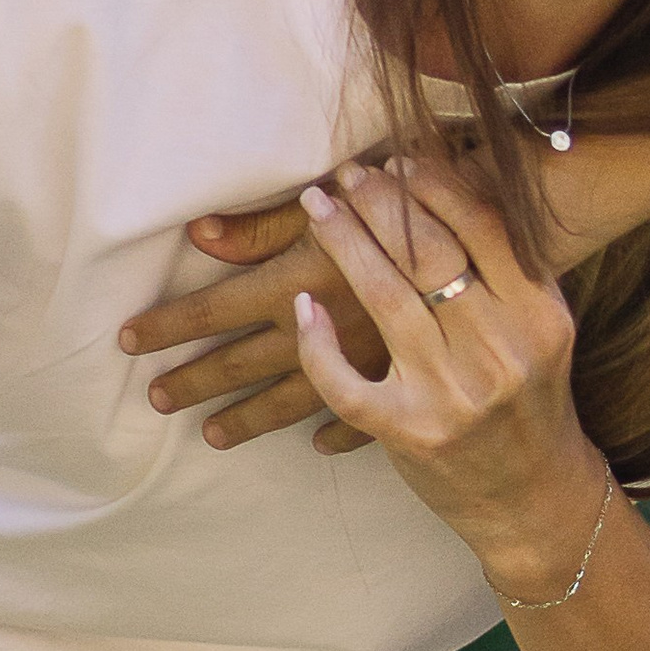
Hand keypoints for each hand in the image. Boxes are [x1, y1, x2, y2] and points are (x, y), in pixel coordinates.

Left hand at [122, 170, 487, 452]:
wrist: (520, 248)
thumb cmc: (423, 204)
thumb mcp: (341, 206)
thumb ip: (268, 226)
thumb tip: (199, 235)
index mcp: (303, 283)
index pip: (215, 310)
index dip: (169, 324)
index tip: (128, 338)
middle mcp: (326, 332)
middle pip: (241, 364)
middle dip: (193, 380)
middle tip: (153, 397)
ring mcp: (365, 369)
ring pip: (289, 404)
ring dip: (245, 419)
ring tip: (209, 435)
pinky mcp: (410, 390)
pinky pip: (362, 421)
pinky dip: (335, 436)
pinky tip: (316, 447)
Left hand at [290, 154, 606, 597]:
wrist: (536, 497)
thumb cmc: (528, 399)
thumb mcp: (538, 330)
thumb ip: (507, 268)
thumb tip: (448, 184)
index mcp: (538, 314)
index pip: (481, 227)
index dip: (432, 186)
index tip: (395, 160)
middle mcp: (500, 350)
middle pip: (427, 253)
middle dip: (379, 203)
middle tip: (345, 174)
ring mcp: (452, 394)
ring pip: (385, 297)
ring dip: (344, 242)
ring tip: (318, 207)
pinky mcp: (409, 432)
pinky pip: (345, 381)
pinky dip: (318, 344)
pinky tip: (302, 309)